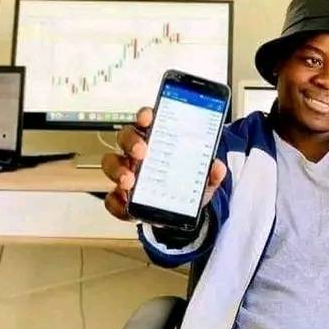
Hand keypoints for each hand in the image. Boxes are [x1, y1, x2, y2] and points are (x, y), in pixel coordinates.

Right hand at [101, 106, 226, 220]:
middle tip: (141, 151)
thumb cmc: (185, 186)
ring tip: (129, 180)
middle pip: (126, 137)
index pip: (147, 119)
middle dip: (131, 142)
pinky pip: (111, 197)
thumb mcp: (202, 179)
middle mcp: (138, 152)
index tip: (147, 117)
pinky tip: (126, 204)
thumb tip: (217, 167)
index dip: (145, 115)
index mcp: (157, 139)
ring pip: (112, 163)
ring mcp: (127, 172)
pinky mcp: (121, 196)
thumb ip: (210, 173)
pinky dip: (116, 201)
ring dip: (118, 169)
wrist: (180, 213)